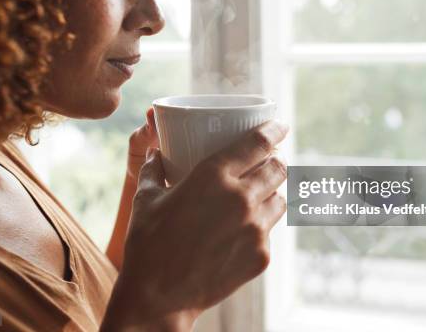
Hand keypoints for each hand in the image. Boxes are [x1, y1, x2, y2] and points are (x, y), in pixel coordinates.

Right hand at [102, 120, 288, 329]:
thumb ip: (153, 168)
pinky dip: (261, 225)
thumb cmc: (147, 244)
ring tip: (258, 195)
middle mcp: (241, 198)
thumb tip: (156, 152)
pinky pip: (270, 231)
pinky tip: (243, 229)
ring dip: (272, 192)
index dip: (274, 130)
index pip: (259, 143)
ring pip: (280, 199)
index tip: (280, 126)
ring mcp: (255, 229)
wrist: (157, 298)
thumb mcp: (145, 198)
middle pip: (278, 168)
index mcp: (214, 176)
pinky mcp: (261, 255)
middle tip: (268, 159)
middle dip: (277, 159)